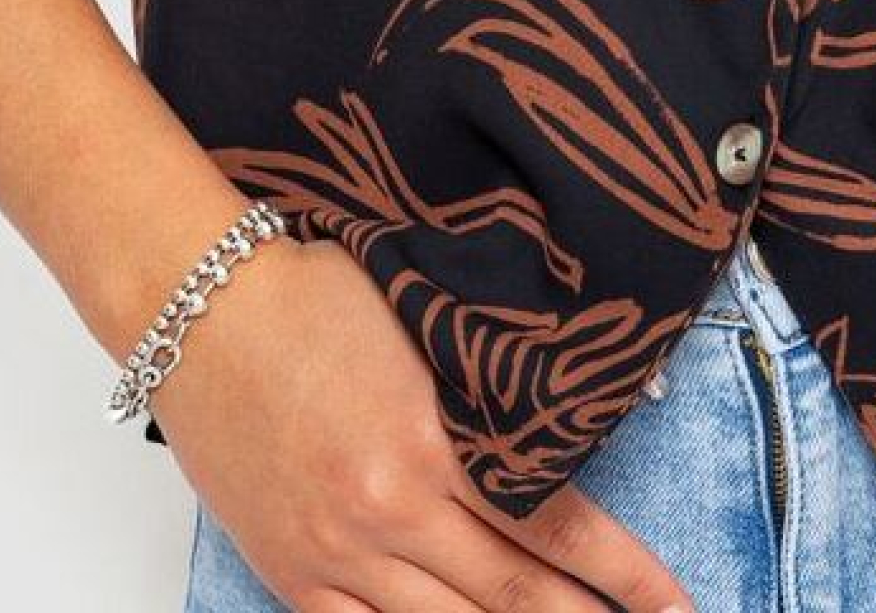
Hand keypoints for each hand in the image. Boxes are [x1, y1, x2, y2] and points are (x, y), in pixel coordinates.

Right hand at [151, 233, 696, 611]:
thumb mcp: (422, 330)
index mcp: (433, 443)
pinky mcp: (291, 573)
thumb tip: (552, 426)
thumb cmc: (312, 293)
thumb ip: (483, 391)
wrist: (201, 306)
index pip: (556, 527)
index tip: (674, 604)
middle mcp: (391, 513)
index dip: (624, 574)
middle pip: (512, 595)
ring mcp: (337, 554)